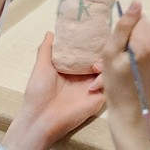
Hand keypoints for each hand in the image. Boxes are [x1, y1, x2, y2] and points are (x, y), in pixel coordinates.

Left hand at [5, 32, 105, 149]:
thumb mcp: (41, 67)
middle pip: (103, 58)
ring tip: (94, 66)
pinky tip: (93, 83)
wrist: (41, 119)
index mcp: (73, 68)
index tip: (99, 30)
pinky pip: (111, 85)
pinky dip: (105, 80)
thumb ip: (46, 49)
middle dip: (105, 50)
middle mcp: (85, 75)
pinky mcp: (100, 98)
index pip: (89, 51)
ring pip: (110, 69)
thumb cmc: (38, 93)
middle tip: (102, 45)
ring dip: (106, 64)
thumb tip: (51, 32)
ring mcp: (94, 86)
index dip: (94, 41)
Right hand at [102, 1, 149, 140]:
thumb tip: (137, 3)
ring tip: (138, 65)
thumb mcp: (111, 55)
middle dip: (138, 39)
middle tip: (129, 60)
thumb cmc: (117, 85)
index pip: (139, 19)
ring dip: (148, 46)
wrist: (135, 112)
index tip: (123, 50)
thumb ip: (123, 27)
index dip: (127, 33)